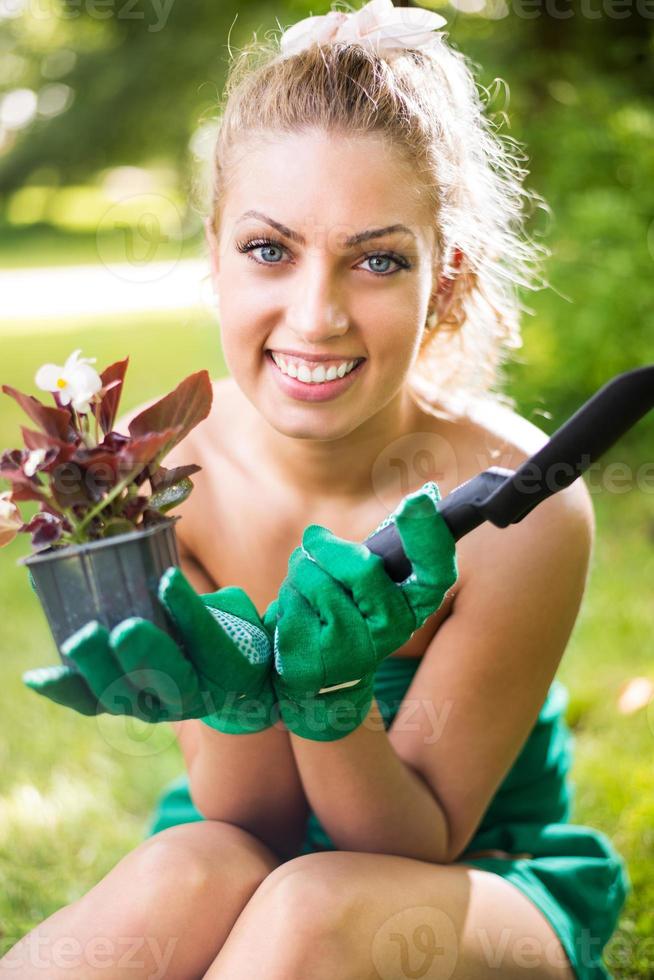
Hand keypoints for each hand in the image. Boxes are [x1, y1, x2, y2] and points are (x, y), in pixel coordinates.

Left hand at [22, 567, 278, 734]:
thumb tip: (166, 575)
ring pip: (123, 694)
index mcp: (226, 668)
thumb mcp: (235, 614)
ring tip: (80, 640)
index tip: (168, 578)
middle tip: (123, 629)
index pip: (208, 638)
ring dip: (97, 668)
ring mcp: (153, 705)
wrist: (227, 685)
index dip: (188, 609)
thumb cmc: (229, 632)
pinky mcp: (123, 704)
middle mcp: (189, 695)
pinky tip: (38, 677)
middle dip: (142, 652)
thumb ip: (210, 600)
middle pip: (165, 678)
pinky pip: (91, 703)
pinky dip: (65, 690)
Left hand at [270, 481, 457, 740]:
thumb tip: (423, 498)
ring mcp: (354, 648)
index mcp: (412, 606)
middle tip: (314, 545)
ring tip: (305, 598)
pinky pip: (290, 601)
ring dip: (299, 575)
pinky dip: (285, 600)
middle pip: (361, 566)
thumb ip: (381, 552)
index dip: (429, 537)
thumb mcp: (368, 588)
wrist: (318, 684)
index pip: (436, 572)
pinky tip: (294, 621)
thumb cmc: (343, 618)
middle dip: (326, 548)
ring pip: (316, 578)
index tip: (416, 502)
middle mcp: (392, 629)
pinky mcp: (315, 658)